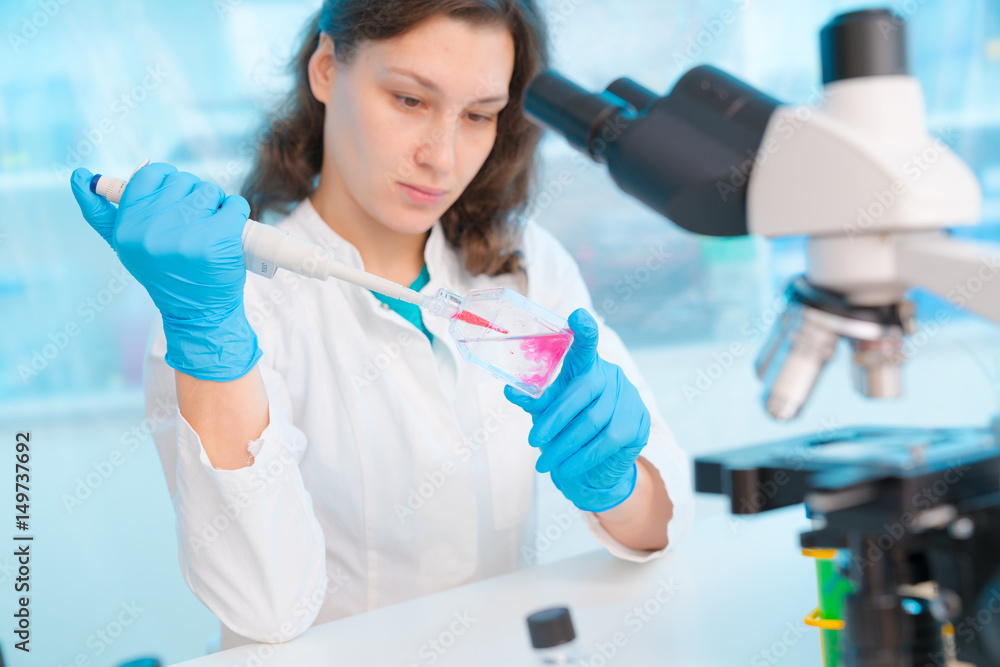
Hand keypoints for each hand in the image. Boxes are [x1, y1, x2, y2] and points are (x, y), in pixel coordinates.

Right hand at [70, 163, 261, 380]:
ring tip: (209, 230)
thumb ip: (101, 213)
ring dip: (216, 204)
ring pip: (210, 191)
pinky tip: (229, 229)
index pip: (150, 174)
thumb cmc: (163, 273)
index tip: (176, 198)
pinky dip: (237, 212)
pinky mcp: (219, 240)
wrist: (197, 313)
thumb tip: (80, 174)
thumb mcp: (124, 246)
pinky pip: (235, 204)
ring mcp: (187, 235)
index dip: (168, 181)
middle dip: (193, 196)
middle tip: (193, 225)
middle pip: (183, 181)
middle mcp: (152, 231)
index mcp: (127, 228)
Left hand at [504, 309, 650, 511]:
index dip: (584, 331)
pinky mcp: (638, 422)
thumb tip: (510, 391)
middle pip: (584, 390)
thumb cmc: (568, 427)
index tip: (577, 316)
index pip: (587, 344)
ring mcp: (629, 397)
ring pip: (594, 420)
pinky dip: (584, 457)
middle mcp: (611, 375)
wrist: (599, 464)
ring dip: (566, 445)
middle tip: (534, 442)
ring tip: (546, 464)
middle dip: (555, 419)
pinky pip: (608, 441)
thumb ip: (535, 400)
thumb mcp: (549, 411)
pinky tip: (569, 469)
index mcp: (587, 366)